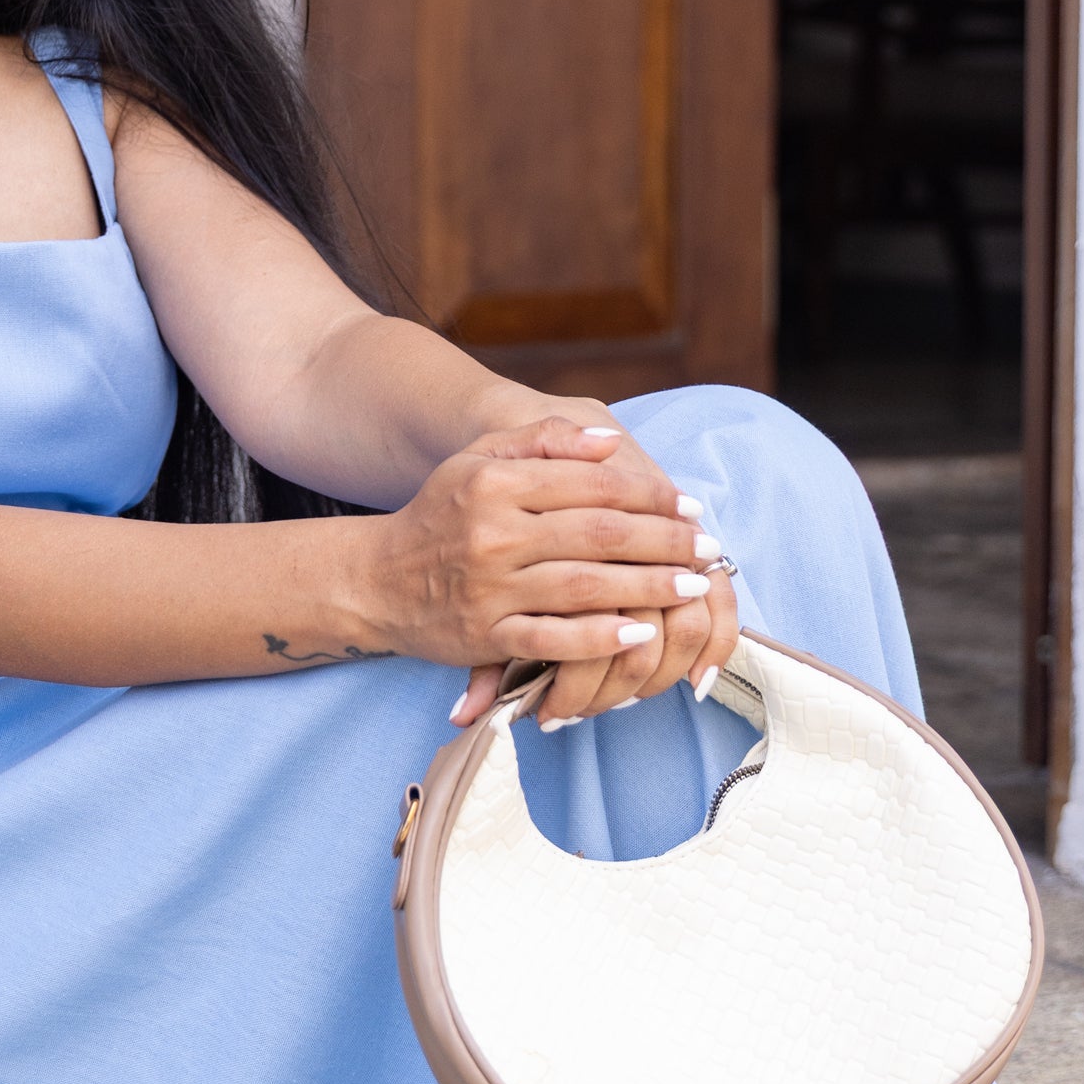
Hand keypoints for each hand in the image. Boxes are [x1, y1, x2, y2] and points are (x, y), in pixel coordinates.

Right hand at [358, 414, 736, 725]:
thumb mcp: (479, 460)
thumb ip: (544, 443)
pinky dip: (601, 637)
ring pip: (586, 587)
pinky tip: (640, 632)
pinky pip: (554, 640)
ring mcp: (490, 588)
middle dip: (665, 542)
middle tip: (708, 548)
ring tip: (692, 587)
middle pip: (600, 535)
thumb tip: (611, 444)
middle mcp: (494, 533)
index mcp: (497, 483)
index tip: (689, 506)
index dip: (651, 494)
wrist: (375, 580)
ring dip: (648, 588)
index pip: (593, 484)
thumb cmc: (441, 514)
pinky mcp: (485, 635)